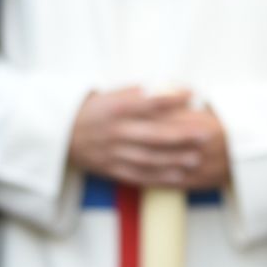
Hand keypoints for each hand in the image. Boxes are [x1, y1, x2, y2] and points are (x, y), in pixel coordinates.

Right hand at [67, 88, 229, 189]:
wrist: (60, 135)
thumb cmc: (90, 112)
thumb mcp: (107, 96)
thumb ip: (135, 93)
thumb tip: (165, 88)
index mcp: (114, 109)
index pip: (148, 102)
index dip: (172, 98)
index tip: (192, 93)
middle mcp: (115, 131)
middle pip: (154, 134)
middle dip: (182, 134)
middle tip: (206, 134)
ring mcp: (113, 152)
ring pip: (149, 158)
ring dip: (175, 159)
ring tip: (196, 158)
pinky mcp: (111, 169)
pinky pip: (139, 176)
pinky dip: (160, 177)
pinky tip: (178, 176)